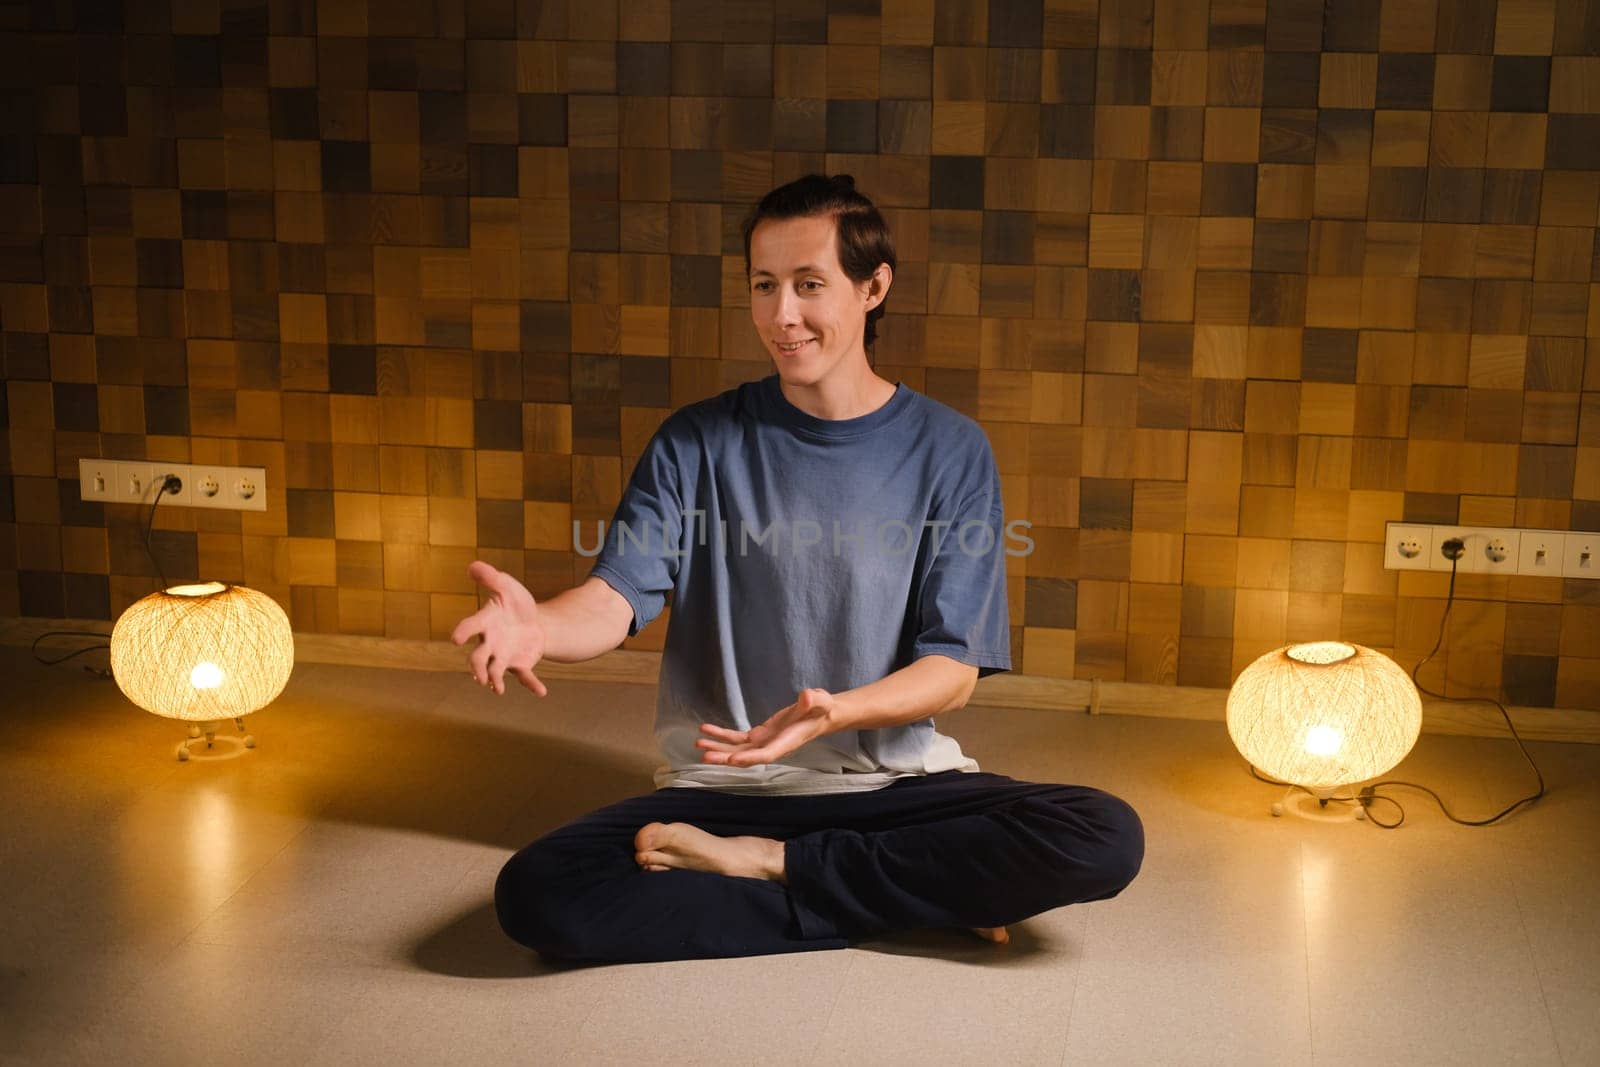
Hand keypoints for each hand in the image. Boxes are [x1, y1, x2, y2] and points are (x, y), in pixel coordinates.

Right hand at [450, 561, 549, 696]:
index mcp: (485, 622)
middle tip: (479, 677)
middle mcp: (490, 643)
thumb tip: (473, 565)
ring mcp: (504, 656)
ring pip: (496, 671)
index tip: (455, 638)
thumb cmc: (514, 603)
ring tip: (498, 690)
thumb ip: (492, 577)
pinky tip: (542, 692)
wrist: (533, 621)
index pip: (471, 626)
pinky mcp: (520, 665)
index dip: (462, 632)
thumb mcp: (507, 586)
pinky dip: (532, 685)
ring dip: (496, 680)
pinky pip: (525, 677)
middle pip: (478, 658)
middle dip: (477, 668)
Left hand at [695, 688, 836, 767]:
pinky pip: (736, 739)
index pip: (766, 755)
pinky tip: (706, 730)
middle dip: (725, 758)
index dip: (749, 758)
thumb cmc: (820, 708)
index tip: (732, 759)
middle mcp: (772, 747)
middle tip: (705, 757)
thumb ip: (813, 700)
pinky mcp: (758, 736)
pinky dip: (721, 735)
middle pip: (745, 757)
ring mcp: (763, 743)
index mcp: (786, 743)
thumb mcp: (819, 701)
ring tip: (699, 744)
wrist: (818, 714)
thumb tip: (807, 696)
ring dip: (718, 748)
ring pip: (737, 750)